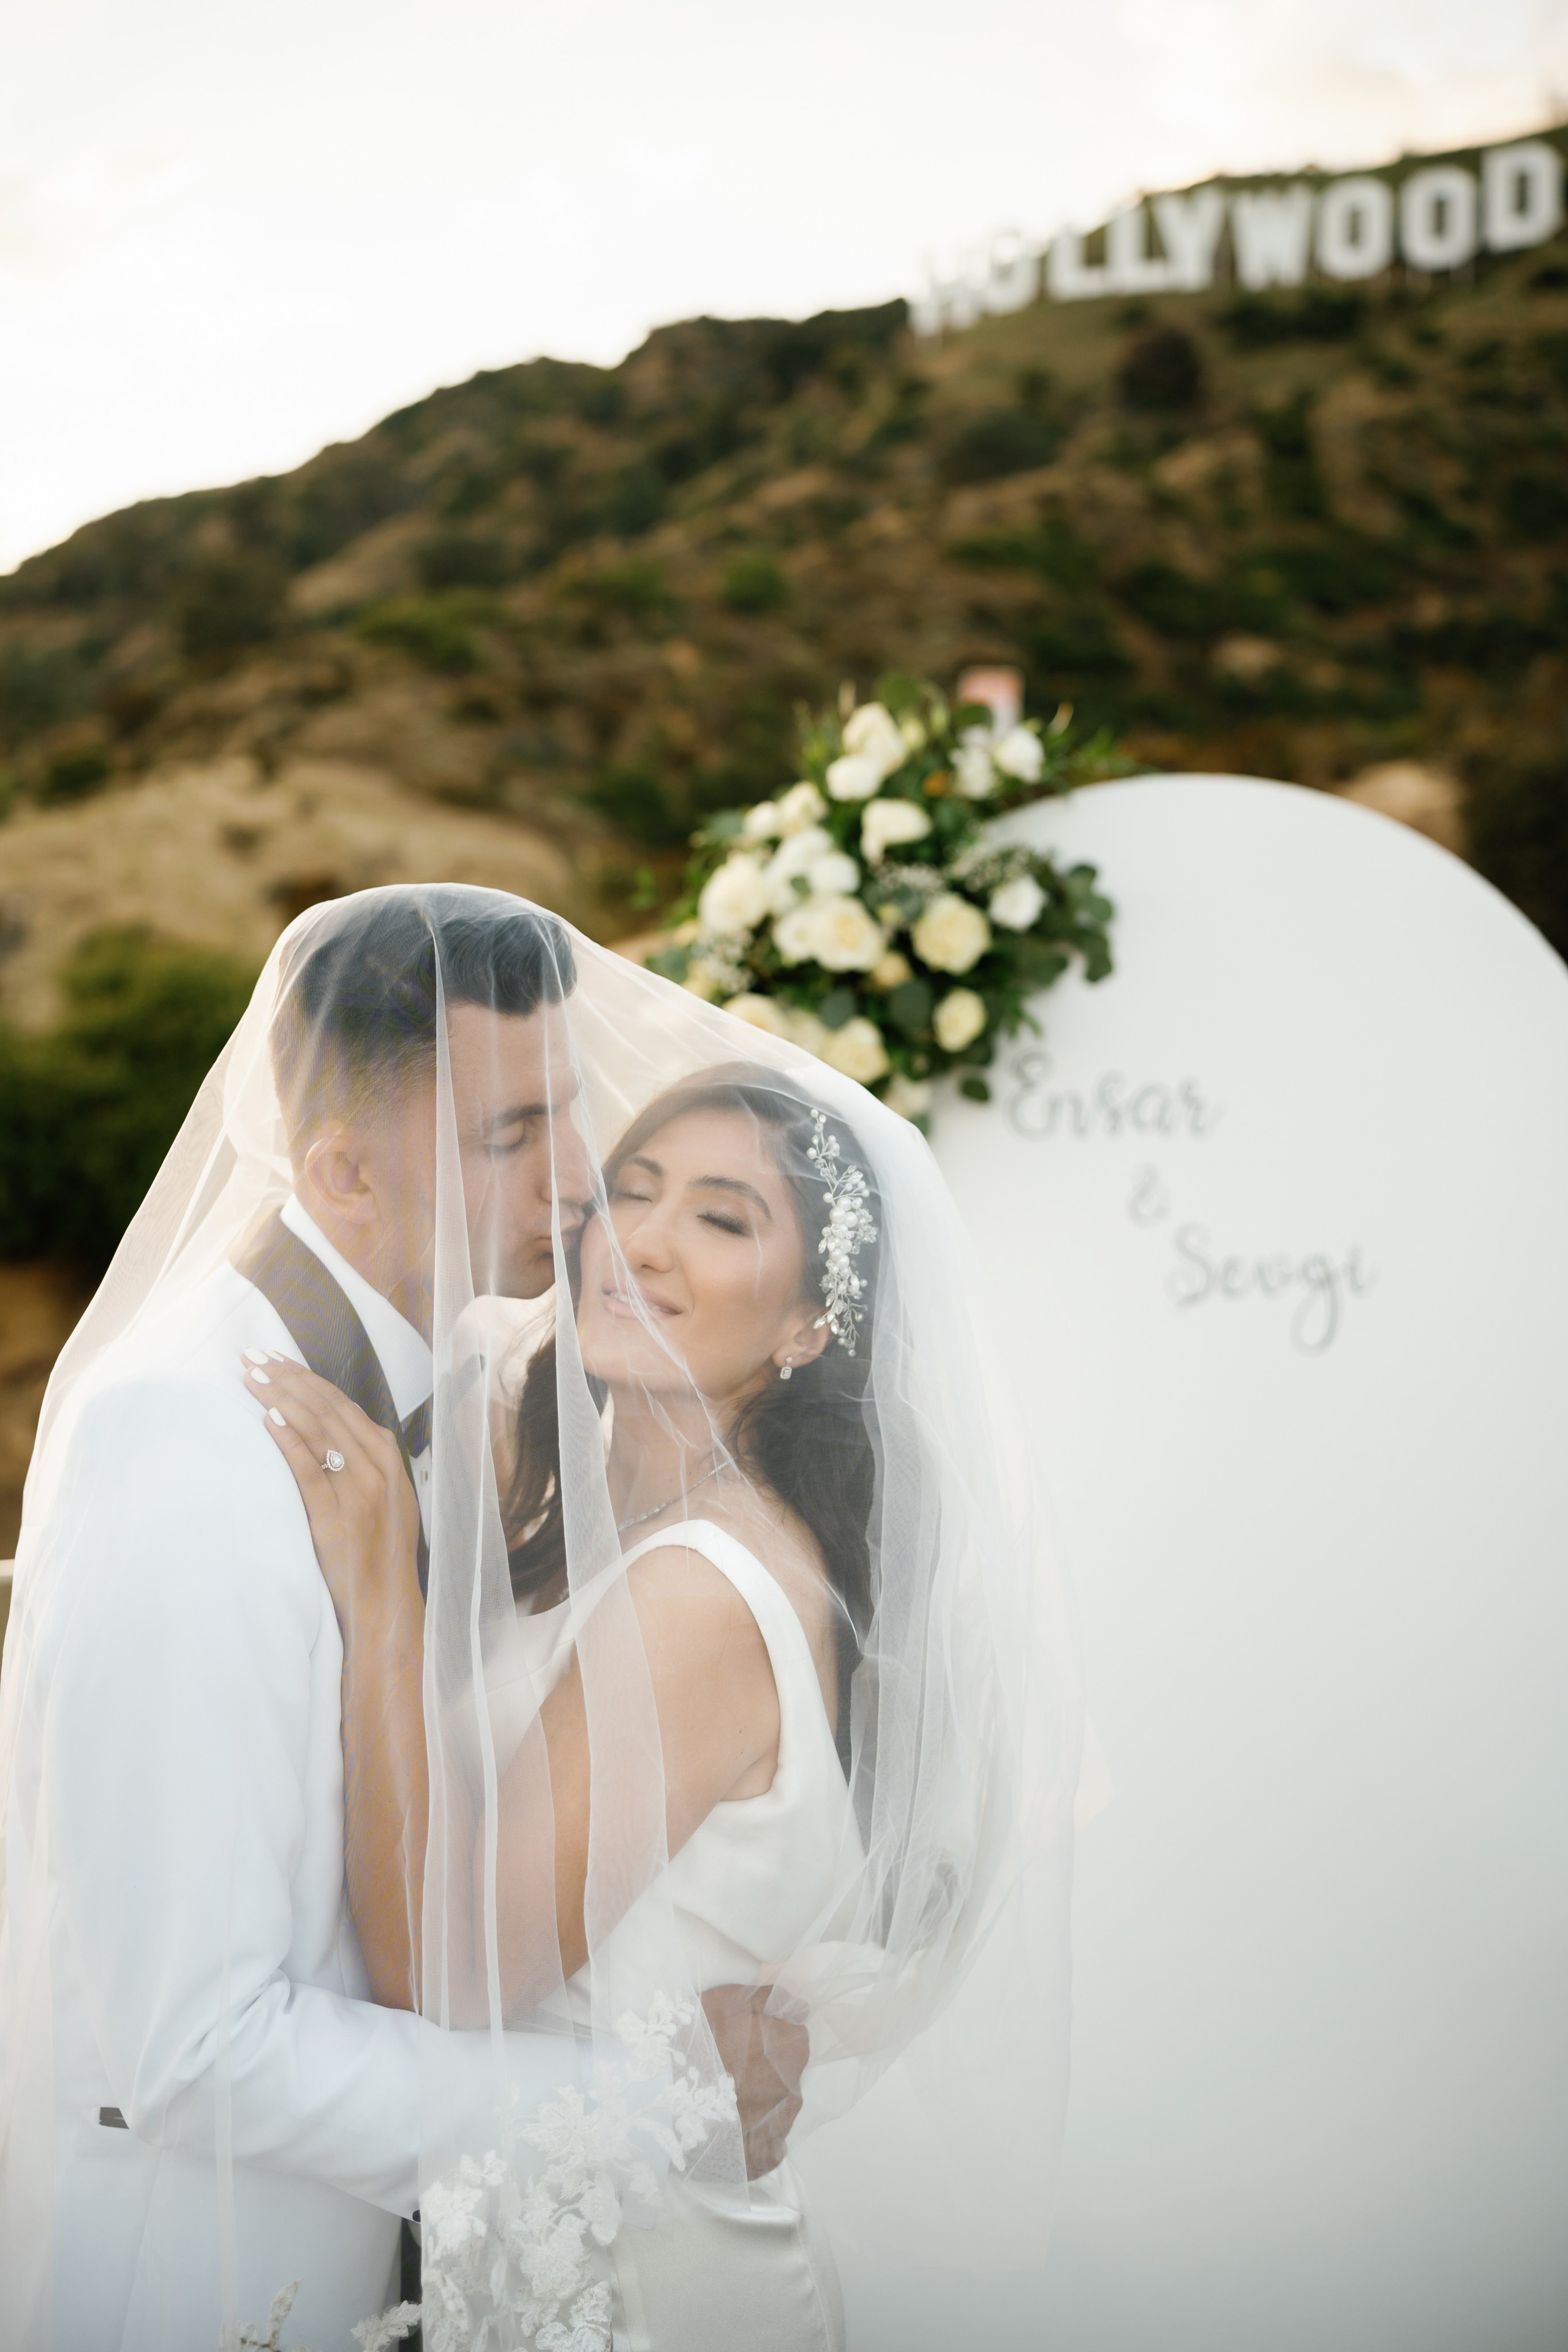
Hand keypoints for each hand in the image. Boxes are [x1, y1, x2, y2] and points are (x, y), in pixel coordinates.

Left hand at [242, 1353, 421, 1636]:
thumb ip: (362, 1463)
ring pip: (318, 1430)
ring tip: (251, 1378)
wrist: (387, 1603)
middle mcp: (377, 1466)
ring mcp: (359, 1490)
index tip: (275, 1359)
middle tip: (252, 1358)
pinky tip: (270, 1420)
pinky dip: (290, 1440)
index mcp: (387, 1457)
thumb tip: (326, 1432)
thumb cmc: (379, 1552)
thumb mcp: (384, 1497)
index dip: (305, 1378)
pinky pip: (309, 1469)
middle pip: (326, 1408)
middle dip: (287, 1378)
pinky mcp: (337, 1516)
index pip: (341, 1404)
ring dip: (282, 1398)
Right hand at [701, 1983, 807, 2179]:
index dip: (770, 2037)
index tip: (746, 2041)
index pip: (794, 2040)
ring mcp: (778, 2129)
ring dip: (760, 2103)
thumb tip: (801, 2007)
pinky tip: (731, 2128)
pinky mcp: (761, 2159)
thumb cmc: (697, 2041)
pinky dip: (754, 2138)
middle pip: (787, 2076)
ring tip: (726, 2101)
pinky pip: (766, 2146)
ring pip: (777, 2111)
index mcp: (791, 2051)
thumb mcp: (729, 2000)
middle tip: (731, 2069)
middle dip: (767, 2070)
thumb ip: (769, 1999)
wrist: (662, 2096)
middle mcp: (793, 2091)